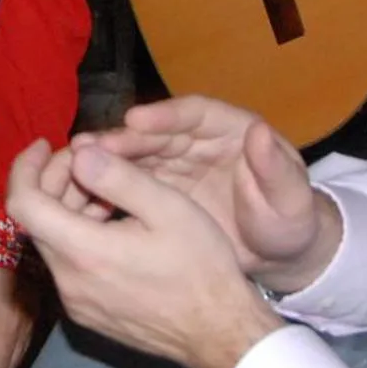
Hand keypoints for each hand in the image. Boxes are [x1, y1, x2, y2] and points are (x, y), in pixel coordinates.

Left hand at [7, 139, 284, 367]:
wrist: (221, 334)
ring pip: (53, 241)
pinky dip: (79, 235)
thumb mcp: (168, 208)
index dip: (26, 166)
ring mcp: (76, 303)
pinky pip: (68, 265)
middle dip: (56, 180)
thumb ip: (119, 177)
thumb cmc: (200, 267)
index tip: (46, 143)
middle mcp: (68, 282)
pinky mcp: (88, 315)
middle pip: (37, 220)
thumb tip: (78, 152)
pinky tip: (112, 223)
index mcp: (83, 253)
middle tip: (89, 160)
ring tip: (106, 188)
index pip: (23, 203)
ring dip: (68, 207)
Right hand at [91, 97, 338, 292]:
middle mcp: (198, 140)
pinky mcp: (163, 189)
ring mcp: (178, 163)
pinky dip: (110, 181)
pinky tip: (83, 188)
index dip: (165, 115)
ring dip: (109, 156)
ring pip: (139, 153)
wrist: (279, 254)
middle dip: (126, 137)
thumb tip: (260, 131)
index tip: (135, 119)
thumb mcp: (291, 199)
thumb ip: (276, 169)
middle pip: (157, 131)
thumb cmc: (290, 220)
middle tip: (92, 144)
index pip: (195, 113)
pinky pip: (132, 180)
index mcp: (230, 129)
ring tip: (75, 159)